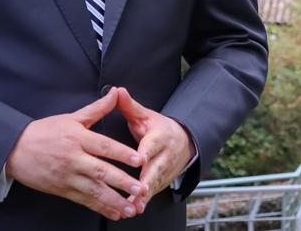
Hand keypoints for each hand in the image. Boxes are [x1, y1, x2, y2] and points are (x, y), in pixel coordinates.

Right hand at [5, 87, 148, 219]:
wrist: (15, 149)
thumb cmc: (45, 131)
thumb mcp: (71, 118)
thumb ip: (97, 108)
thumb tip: (116, 93)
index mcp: (78, 138)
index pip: (104, 146)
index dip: (122, 153)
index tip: (139, 160)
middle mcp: (74, 158)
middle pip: (101, 171)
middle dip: (122, 182)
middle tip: (140, 189)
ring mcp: (67, 176)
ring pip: (94, 190)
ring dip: (114, 200)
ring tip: (131, 208)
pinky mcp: (62, 190)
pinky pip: (84, 201)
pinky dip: (100, 208)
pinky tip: (114, 213)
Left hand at [116, 87, 195, 201]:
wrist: (183, 142)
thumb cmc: (158, 129)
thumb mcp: (145, 116)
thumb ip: (130, 106)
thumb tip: (117, 90)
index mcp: (160, 136)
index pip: (153, 144)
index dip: (146, 152)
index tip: (140, 159)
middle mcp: (164, 156)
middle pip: (156, 169)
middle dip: (147, 181)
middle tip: (138, 191)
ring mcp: (164, 171)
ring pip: (155, 185)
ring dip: (145, 196)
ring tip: (134, 206)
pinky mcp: (162, 183)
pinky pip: (152, 194)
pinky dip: (143, 202)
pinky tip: (133, 210)